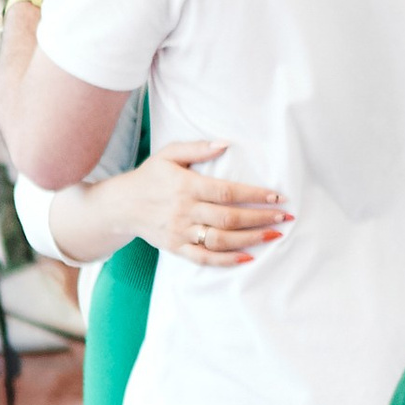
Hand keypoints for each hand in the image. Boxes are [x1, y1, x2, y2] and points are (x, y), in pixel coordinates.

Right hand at [119, 132, 290, 267]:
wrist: (120, 205)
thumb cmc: (150, 177)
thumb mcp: (168, 154)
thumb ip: (196, 148)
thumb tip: (225, 143)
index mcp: (186, 186)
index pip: (227, 192)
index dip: (254, 195)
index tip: (277, 197)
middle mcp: (184, 211)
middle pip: (229, 218)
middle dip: (260, 218)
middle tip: (284, 217)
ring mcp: (180, 232)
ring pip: (220, 240)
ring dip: (250, 239)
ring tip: (274, 235)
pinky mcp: (176, 248)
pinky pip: (204, 259)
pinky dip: (227, 261)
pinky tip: (248, 257)